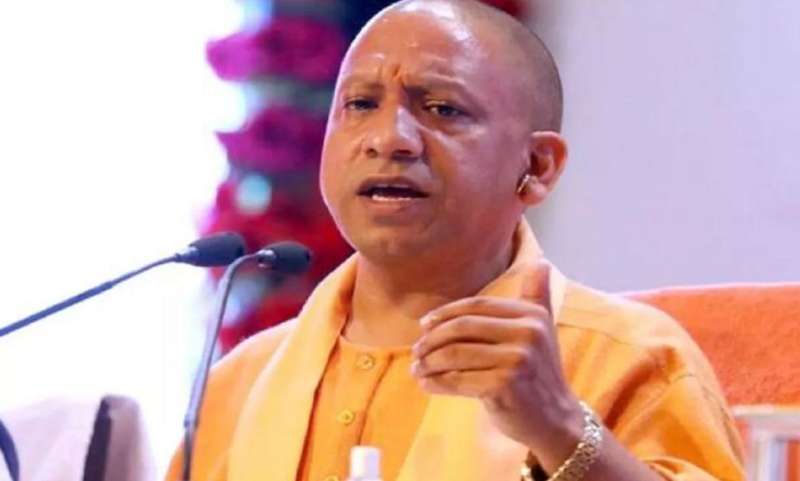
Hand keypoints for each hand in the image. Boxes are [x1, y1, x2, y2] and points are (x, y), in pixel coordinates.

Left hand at [410, 261, 583, 457]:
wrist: (555, 419)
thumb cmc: (540, 372)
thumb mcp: (543, 329)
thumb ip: (537, 296)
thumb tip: (542, 262)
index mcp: (531, 315)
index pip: (477, 306)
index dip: (446, 313)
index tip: (424, 325)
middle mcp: (527, 333)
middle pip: (462, 327)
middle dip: (432, 339)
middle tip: (416, 351)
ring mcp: (516, 360)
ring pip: (455, 354)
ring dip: (428, 362)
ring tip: (417, 369)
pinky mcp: (504, 386)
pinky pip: (457, 380)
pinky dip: (436, 383)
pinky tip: (426, 385)